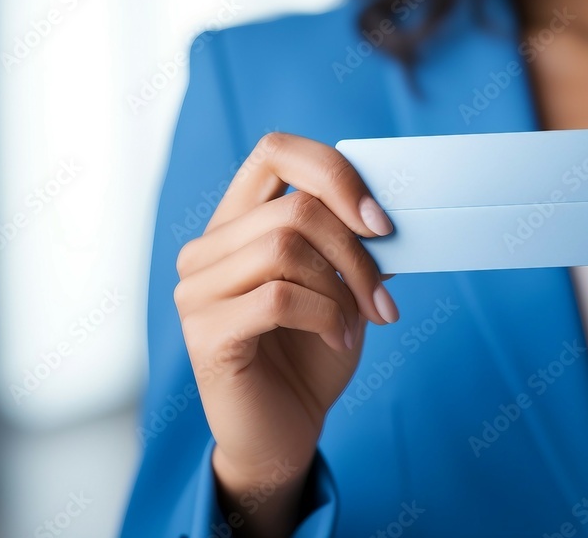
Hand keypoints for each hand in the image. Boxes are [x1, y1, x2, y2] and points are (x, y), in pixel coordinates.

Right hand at [173, 132, 398, 536]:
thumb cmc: (313, 353)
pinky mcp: (204, 333)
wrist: (284, 433)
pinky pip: (277, 298)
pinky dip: (324, 315)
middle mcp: (207, 248)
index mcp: (239, 222)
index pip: (276, 152)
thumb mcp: (344, 288)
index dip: (334, 173)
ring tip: (358, 322)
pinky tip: (337, 339)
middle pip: (296, 208)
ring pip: (285, 247)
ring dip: (342, 289)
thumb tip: (390, 208)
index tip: (381, 222)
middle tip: (382, 298)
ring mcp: (197, 289)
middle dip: (356, 252)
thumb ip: (355, 243)